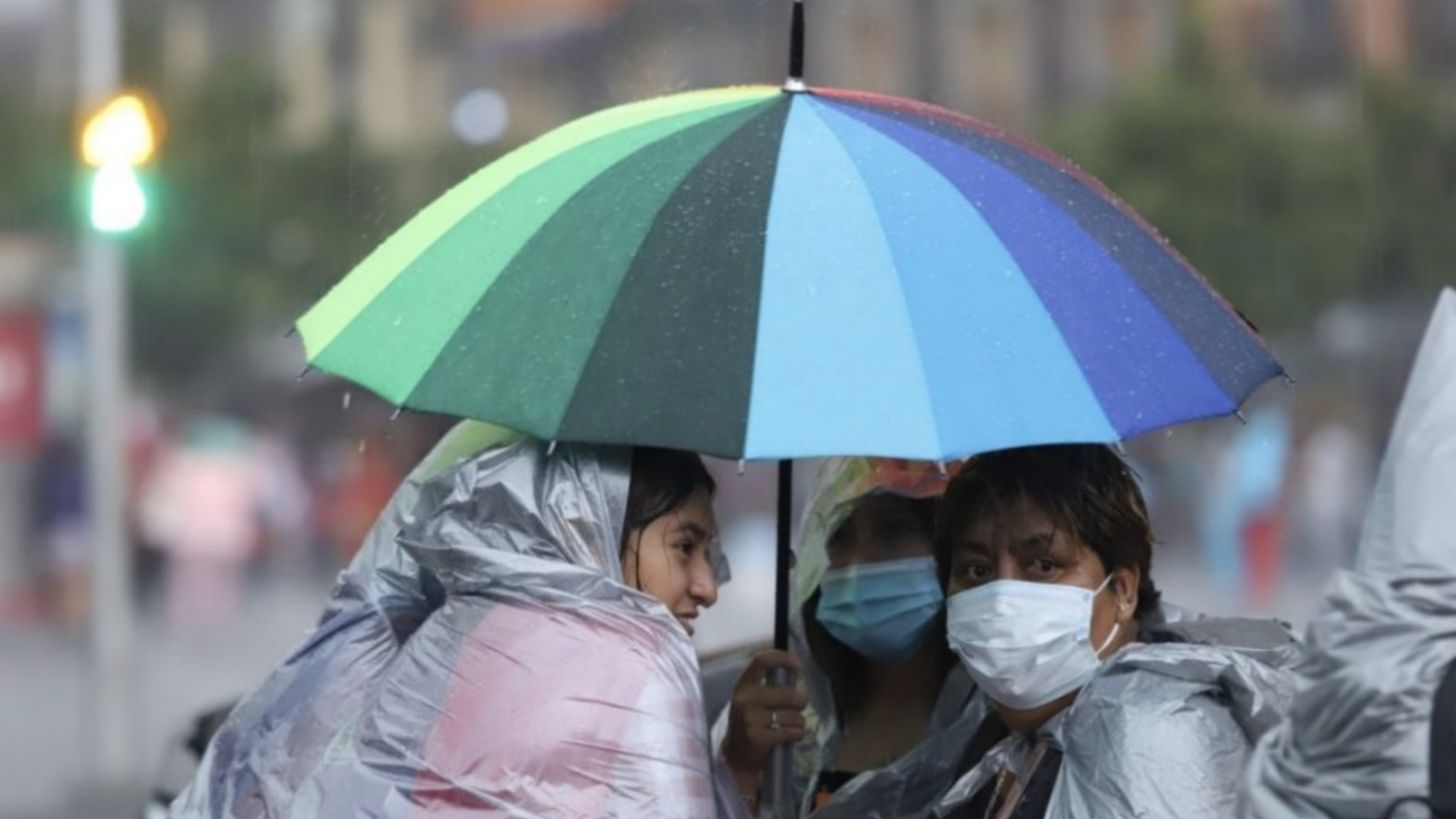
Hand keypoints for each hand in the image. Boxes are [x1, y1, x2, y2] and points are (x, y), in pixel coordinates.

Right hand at [722, 650, 809, 798]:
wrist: (735, 756)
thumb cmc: (750, 722)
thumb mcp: (752, 700)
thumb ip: (770, 686)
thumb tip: (796, 673)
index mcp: (743, 685)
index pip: (762, 661)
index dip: (782, 659)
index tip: (797, 664)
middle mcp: (745, 699)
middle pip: (788, 694)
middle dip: (801, 702)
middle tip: (799, 707)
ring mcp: (751, 719)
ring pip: (793, 715)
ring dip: (798, 722)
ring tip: (790, 726)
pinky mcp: (759, 737)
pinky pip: (791, 731)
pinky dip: (796, 734)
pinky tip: (790, 736)